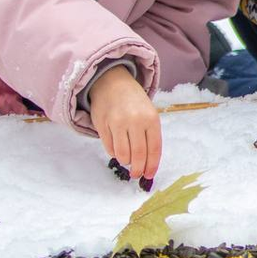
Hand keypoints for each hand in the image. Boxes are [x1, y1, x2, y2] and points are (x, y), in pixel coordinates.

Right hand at [89, 66, 161, 180]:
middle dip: (138, 169)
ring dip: (125, 161)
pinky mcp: (102, 124)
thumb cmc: (134, 102)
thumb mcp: (149, 114)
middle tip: (136, 174)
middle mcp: (135, 121)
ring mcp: (117, 122)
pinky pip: (109, 147)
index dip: (152, 165)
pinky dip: (114, 153)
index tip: (149, 175)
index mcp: (151, 119)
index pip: (154, 149)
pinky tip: (117, 149)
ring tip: (127, 160)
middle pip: (138, 154)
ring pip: (122, 154)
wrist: (112, 82)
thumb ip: (149, 136)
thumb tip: (147, 163)